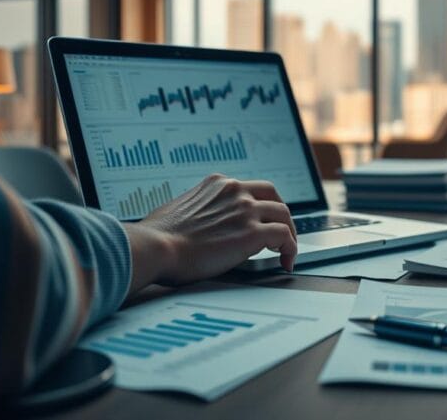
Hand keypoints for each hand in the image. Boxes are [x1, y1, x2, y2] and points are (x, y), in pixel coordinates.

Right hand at [125, 174, 296, 291]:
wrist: (155, 247)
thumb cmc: (157, 236)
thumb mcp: (178, 209)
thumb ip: (196, 210)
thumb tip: (195, 224)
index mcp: (217, 184)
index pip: (248, 189)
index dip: (258, 205)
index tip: (259, 220)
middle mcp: (234, 191)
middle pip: (272, 195)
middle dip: (279, 213)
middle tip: (280, 233)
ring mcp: (245, 210)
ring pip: (283, 214)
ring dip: (289, 232)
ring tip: (286, 251)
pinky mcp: (252, 232)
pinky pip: (285, 236)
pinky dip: (291, 249)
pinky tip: (286, 262)